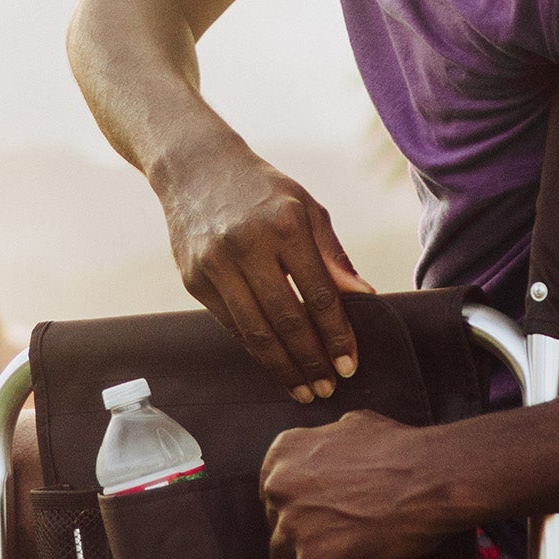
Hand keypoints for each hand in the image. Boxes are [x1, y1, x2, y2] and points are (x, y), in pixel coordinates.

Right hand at [156, 143, 375, 402]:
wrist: (196, 168)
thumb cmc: (262, 191)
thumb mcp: (306, 208)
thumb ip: (333, 255)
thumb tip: (365, 297)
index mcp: (285, 224)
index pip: (318, 293)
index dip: (336, 334)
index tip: (349, 364)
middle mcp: (247, 244)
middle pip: (286, 319)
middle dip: (311, 360)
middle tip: (328, 388)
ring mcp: (215, 263)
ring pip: (254, 331)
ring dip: (282, 367)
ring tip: (304, 390)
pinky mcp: (193, 278)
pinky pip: (230, 324)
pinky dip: (254, 349)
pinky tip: (274, 364)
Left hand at [260, 411, 460, 558]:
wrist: (431, 478)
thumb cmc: (402, 449)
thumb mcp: (353, 425)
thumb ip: (325, 442)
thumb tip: (326, 451)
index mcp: (285, 454)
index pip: (272, 491)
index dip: (297, 506)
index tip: (319, 514)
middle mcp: (280, 488)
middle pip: (276, 525)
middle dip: (302, 533)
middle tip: (336, 537)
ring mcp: (294, 527)